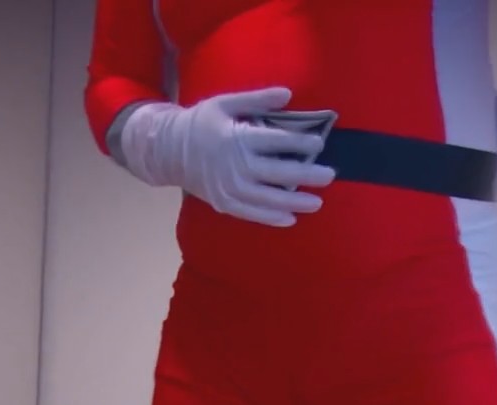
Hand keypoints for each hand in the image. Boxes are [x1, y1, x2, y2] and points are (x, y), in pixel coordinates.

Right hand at [121, 87, 336, 226]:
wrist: (166, 149)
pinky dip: (271, 218)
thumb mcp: (225, 103)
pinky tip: (290, 219)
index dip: (300, 142)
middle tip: (330, 176)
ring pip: (268, 198)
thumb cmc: (201, 122)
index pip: (276, 141)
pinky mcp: (223, 202)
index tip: (319, 144)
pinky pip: (251, 214)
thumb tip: (288, 93)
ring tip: (317, 203)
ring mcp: (229, 187)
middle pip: (277, 172)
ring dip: (294, 202)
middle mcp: (235, 166)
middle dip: (306, 175)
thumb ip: (257, 99)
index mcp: (237, 138)